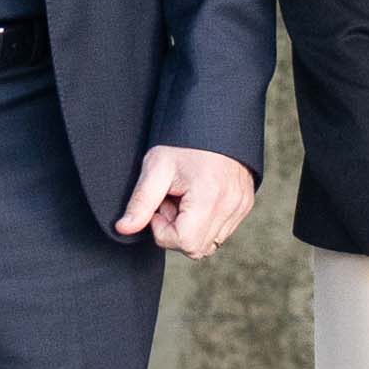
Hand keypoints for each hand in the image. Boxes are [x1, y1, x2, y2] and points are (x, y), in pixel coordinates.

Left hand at [119, 144, 259, 258]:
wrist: (215, 119)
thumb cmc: (184, 141)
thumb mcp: (156, 167)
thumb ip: (140, 202)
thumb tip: (123, 229)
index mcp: (210, 198)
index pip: (184, 243)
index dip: (164, 231)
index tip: (159, 206)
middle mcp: (231, 206)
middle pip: (198, 249)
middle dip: (177, 232)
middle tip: (170, 202)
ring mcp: (241, 207)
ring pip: (210, 242)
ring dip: (192, 228)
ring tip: (185, 198)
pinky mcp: (245, 204)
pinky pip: (222, 231)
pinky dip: (205, 222)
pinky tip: (198, 197)